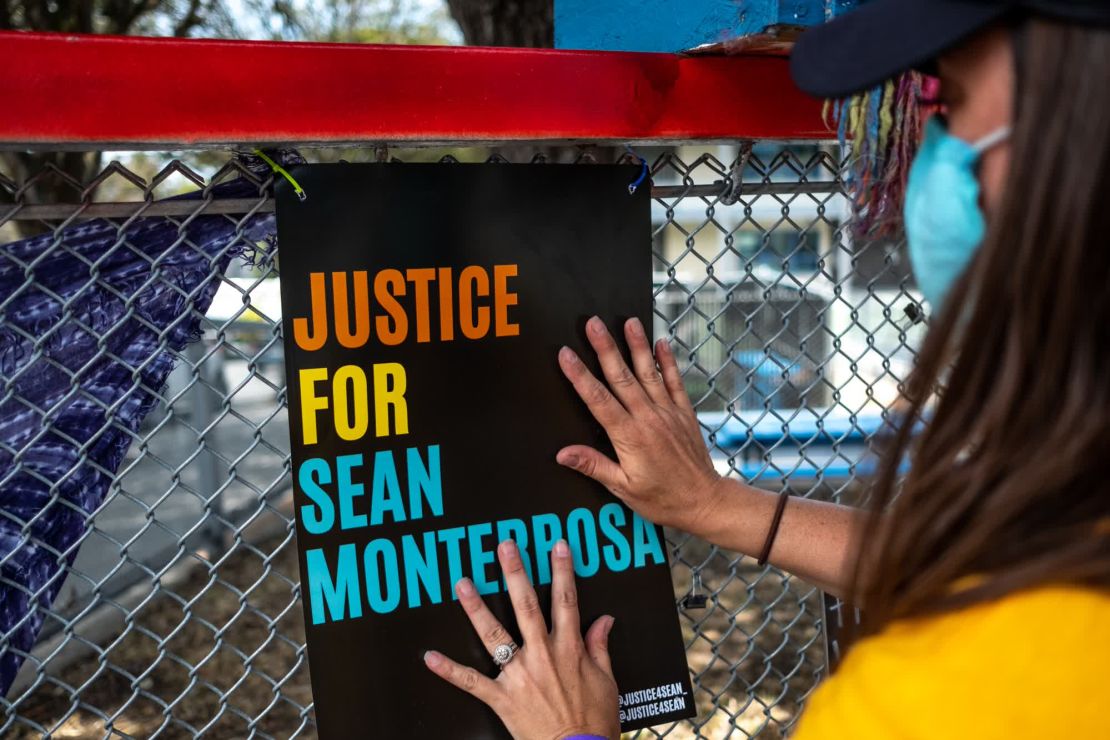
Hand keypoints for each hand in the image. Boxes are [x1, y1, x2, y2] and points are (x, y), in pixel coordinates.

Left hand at [424, 539, 619, 739]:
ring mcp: (519, 676)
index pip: (566, 600)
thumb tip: (605, 621)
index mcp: (569, 649)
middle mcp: (542, 656)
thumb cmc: (594, 722)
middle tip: (504, 547)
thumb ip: (599, 647)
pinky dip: (449, 670)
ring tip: (462, 583)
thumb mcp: (607, 681)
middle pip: (526, 605)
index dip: (562, 571)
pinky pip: (472, 682)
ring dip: (476, 608)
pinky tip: (431, 656)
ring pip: (494, 635)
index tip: (557, 546)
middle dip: (514, 573)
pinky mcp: (502, 699)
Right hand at [555, 316, 724, 534]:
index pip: (598, 400)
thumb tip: (563, 453)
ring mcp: (668, 413)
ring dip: (637, 345)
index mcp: (629, 437)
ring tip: (628, 321)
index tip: (566, 355)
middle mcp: (649, 418)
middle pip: (621, 376)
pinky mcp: (684, 414)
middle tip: (593, 323)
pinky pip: (675, 382)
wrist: (705, 502)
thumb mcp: (623, 488)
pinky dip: (668, 362)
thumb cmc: (663, 499)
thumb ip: (593, 466)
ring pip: (649, 373)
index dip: (579, 376)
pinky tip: (662, 343)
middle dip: (605, 348)